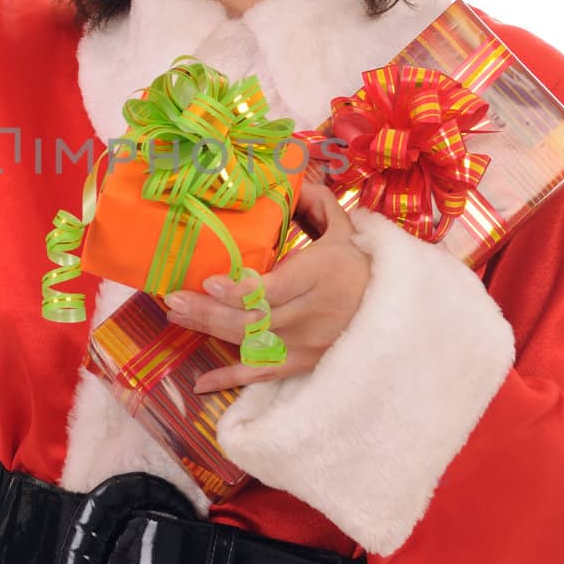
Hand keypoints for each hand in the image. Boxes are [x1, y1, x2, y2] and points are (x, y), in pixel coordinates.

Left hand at [162, 181, 372, 393]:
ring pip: (251, 342)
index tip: (209, 283)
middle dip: (210, 311)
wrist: (390, 312)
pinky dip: (230, 380)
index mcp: (319, 277)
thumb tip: (296, 180)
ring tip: (176, 316)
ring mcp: (304, 343)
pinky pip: (262, 374)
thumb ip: (319, 205)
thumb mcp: (345, 232)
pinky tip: (201, 383)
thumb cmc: (359, 267)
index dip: (240, 291)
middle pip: (254, 318)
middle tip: (173, 298)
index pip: (274, 290)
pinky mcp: (300, 363)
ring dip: (210, 331)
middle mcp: (310, 314)